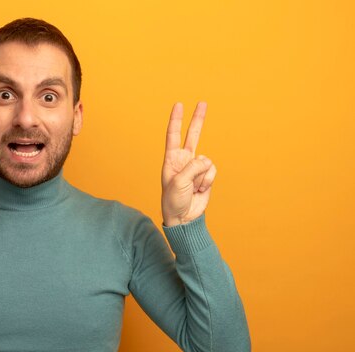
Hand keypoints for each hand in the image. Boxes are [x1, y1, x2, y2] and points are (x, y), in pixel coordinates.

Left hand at [161, 102, 216, 226]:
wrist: (184, 217)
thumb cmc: (174, 200)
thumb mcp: (178, 182)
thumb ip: (192, 168)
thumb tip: (206, 161)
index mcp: (171, 159)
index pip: (173, 135)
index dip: (176, 119)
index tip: (178, 105)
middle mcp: (184, 160)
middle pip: (192, 135)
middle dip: (197, 119)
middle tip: (202, 102)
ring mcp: (196, 168)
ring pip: (206, 161)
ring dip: (201, 176)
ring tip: (193, 187)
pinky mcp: (206, 176)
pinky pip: (212, 171)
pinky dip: (208, 181)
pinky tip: (200, 189)